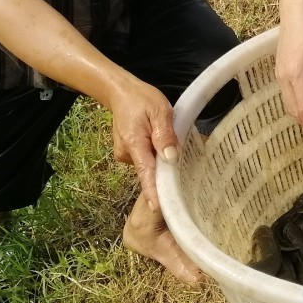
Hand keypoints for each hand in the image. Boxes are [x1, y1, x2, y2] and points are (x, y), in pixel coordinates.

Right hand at [107, 77, 177, 211]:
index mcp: (134, 144)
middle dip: (166, 168)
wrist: (120, 92)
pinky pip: (146, 158)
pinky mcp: (128, 153)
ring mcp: (125, 155)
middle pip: (151, 170)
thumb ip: (165, 135)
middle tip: (183, 157)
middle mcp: (127, 154)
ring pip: (149, 163)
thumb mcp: (160, 111)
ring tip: (168, 138)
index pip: (146, 174)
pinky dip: (154, 153)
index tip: (159, 209)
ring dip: (161, 157)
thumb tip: (170, 159)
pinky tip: (159, 140)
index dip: (154, 192)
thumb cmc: (141, 99)